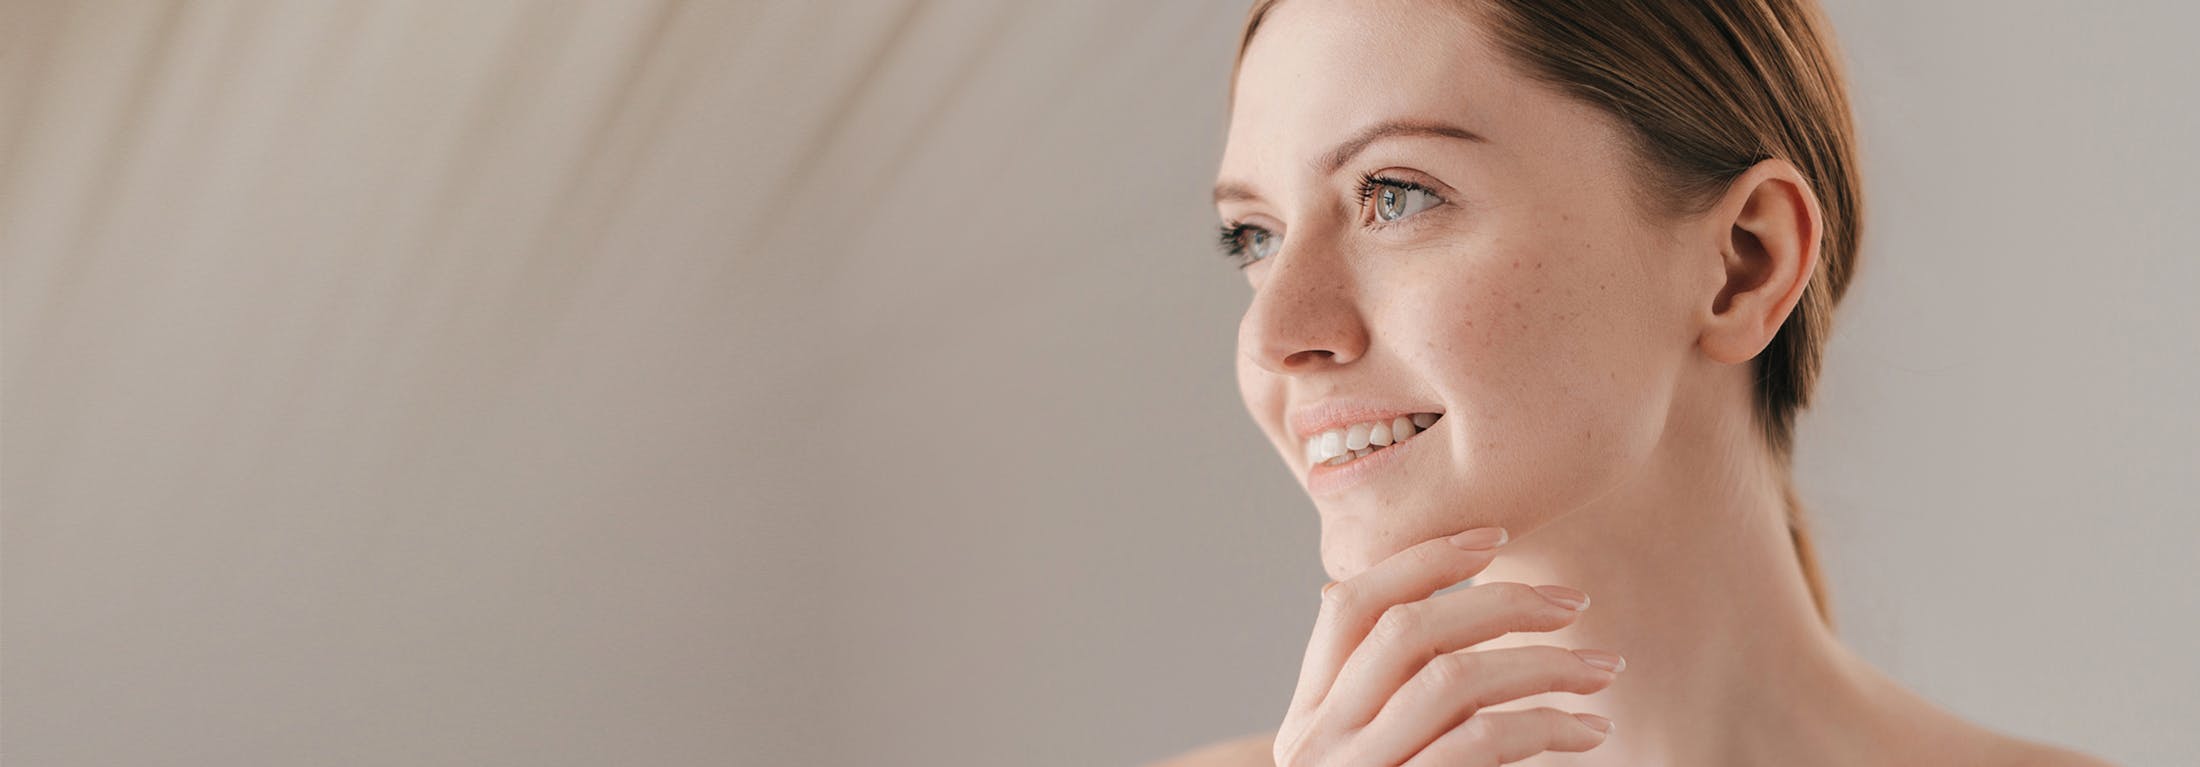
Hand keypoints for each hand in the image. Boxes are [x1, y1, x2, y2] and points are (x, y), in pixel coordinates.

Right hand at [1272, 527, 1621, 765]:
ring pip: (1451, 681)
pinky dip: (1546, 726)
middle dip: (1498, 602)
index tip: (1495, 538)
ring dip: (1541, 663)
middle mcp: (1318, 743)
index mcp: (1307, 716)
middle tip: (1572, 603)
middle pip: (1405, 630)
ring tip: (1600, 669)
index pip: (1348, 604)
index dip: (1421, 558)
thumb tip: (1431, 600)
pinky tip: (1587, 731)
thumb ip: (1388, 694)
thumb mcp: (1372, 756)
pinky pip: (1482, 744)